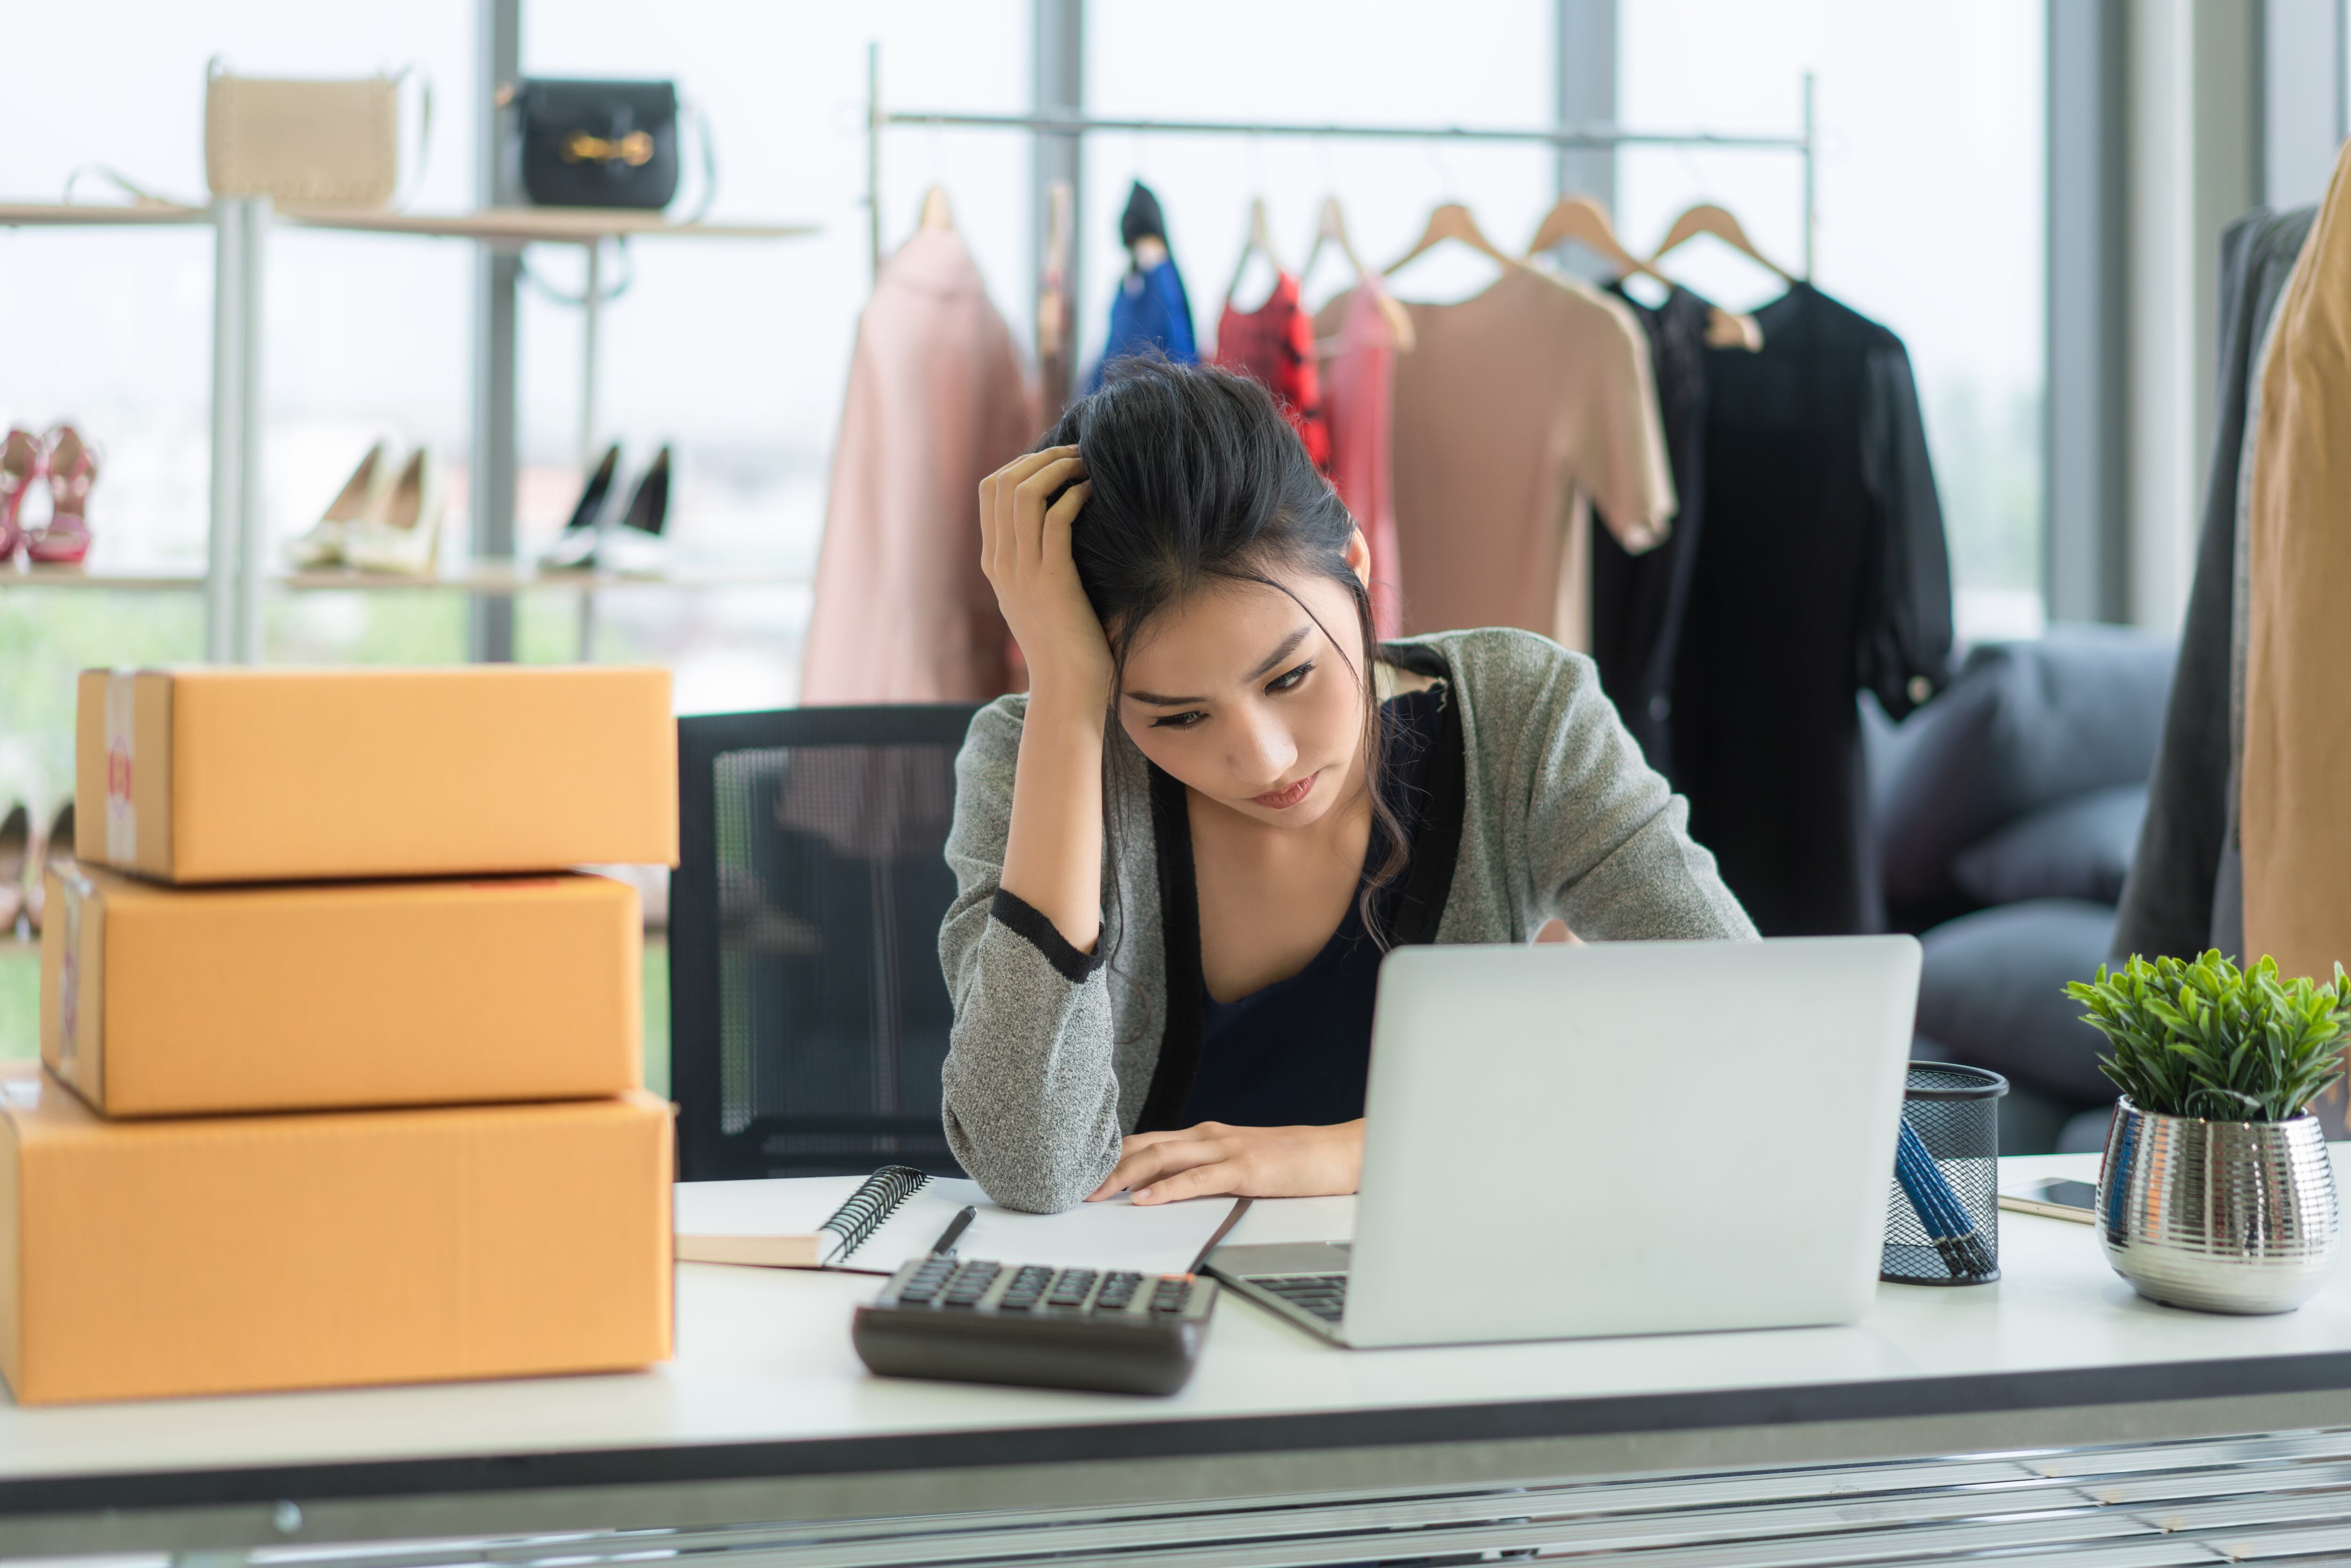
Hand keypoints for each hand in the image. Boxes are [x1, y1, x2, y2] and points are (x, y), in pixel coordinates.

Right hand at [979, 446, 1108, 707]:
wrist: (1066, 689)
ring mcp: (1022, 570)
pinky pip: (1057, 518)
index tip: (1056, 460)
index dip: (1022, 463)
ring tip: (1088, 465)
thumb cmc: (1064, 644)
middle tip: (1078, 453)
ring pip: (1026, 492)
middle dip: (1042, 457)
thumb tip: (1059, 524)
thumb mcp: (1038, 597)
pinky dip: (1076, 495)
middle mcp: (1001, 562)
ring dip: (1060, 468)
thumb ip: (1036, 562)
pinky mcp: (1052, 579)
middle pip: (1004, 482)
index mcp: (994, 563)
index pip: (990, 491)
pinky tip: (1096, 493)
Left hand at [1087, 1120, 1364, 1205]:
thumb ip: (1204, 1169)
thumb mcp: (1238, 1163)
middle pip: (1144, 1145)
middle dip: (1104, 1166)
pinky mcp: (1244, 1169)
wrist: (1338, 1153)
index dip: (1110, 1155)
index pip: (1145, 1141)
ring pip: (1162, 1157)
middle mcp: (1209, 1136)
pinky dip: (1166, 1189)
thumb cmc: (1291, 1162)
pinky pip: (1197, 1179)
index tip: (1080, 1174)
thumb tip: (1163, 1189)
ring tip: (1095, 1194)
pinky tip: (1145, 1200)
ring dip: (1123, 1176)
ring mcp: (1226, 1149)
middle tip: (1073, 1188)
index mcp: (1205, 1136)